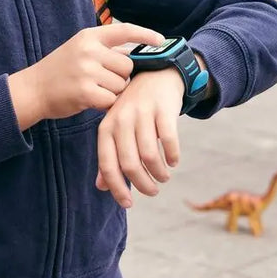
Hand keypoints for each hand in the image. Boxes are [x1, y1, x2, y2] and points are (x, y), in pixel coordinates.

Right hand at [7, 23, 163, 129]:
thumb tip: (136, 54)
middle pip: (127, 65)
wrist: (33, 89)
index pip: (123, 30)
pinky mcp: (84, 92)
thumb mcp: (79, 50)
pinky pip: (111, 100)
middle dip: (120, 76)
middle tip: (102, 81)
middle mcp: (89, 50)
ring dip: (113, 92)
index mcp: (89, 37)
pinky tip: (90, 100)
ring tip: (93, 89)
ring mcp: (86, 70)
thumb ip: (104, 50)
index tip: (160, 40)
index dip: (145, 34)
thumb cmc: (59, 71)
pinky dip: (105, 104)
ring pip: (120, 84)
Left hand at [95, 66, 185, 208]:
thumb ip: (109, 155)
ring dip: (160, 173)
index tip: (128, 204)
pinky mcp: (163, 109)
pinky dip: (173, 156)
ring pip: (150, 156)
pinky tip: (174, 161)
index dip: (117, 188)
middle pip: (131, 164)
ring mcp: (142, 113)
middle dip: (144, 185)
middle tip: (153, 191)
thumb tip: (102, 187)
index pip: (108, 164)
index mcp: (107, 127)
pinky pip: (169, 141)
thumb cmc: (133, 108)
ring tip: (164, 176)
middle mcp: (122, 120)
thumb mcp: (116, 128)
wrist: (155, 73)